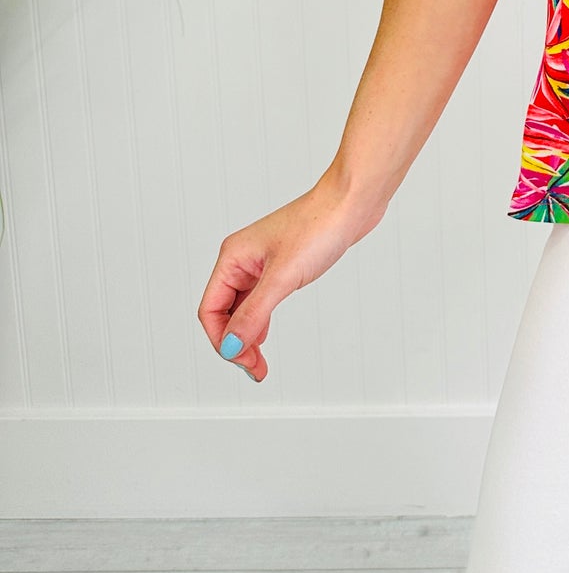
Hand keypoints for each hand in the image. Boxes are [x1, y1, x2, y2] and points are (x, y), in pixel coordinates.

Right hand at [197, 176, 379, 382]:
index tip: (244, 360)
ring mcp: (262, 262)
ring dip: (247, 336)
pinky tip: (264, 336)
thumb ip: (254, 314)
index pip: (211, 310)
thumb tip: (231, 346)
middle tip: (256, 369)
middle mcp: (242, 259)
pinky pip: (260, 300)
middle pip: (224, 312)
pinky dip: (260, 321)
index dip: (222, 340)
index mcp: (233, 257)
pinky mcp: (282, 265)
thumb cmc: (319, 226)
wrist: (352, 203)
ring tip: (259, 363)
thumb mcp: (283, 277)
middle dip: (235, 343)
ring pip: (242, 308)